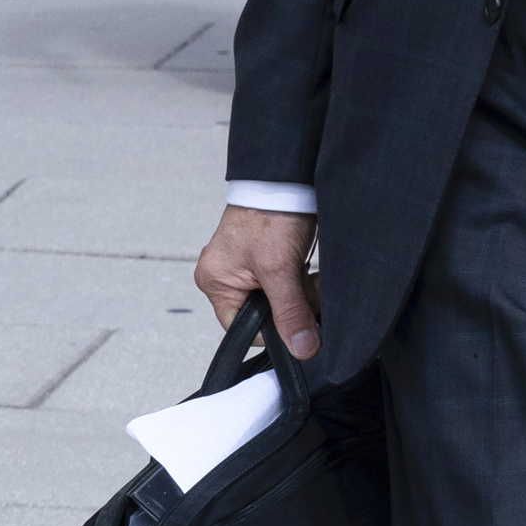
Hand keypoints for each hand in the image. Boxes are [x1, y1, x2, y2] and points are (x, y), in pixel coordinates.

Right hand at [194, 205, 321, 360]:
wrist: (287, 176)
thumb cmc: (270, 212)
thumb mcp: (280, 268)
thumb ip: (290, 311)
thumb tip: (302, 348)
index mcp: (216, 283)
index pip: (242, 329)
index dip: (273, 330)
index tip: (299, 326)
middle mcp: (228, 276)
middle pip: (264, 313)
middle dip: (291, 305)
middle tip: (306, 286)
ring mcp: (248, 267)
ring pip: (280, 299)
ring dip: (300, 291)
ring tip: (308, 272)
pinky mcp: (269, 257)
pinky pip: (287, 282)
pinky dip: (302, 279)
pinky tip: (309, 267)